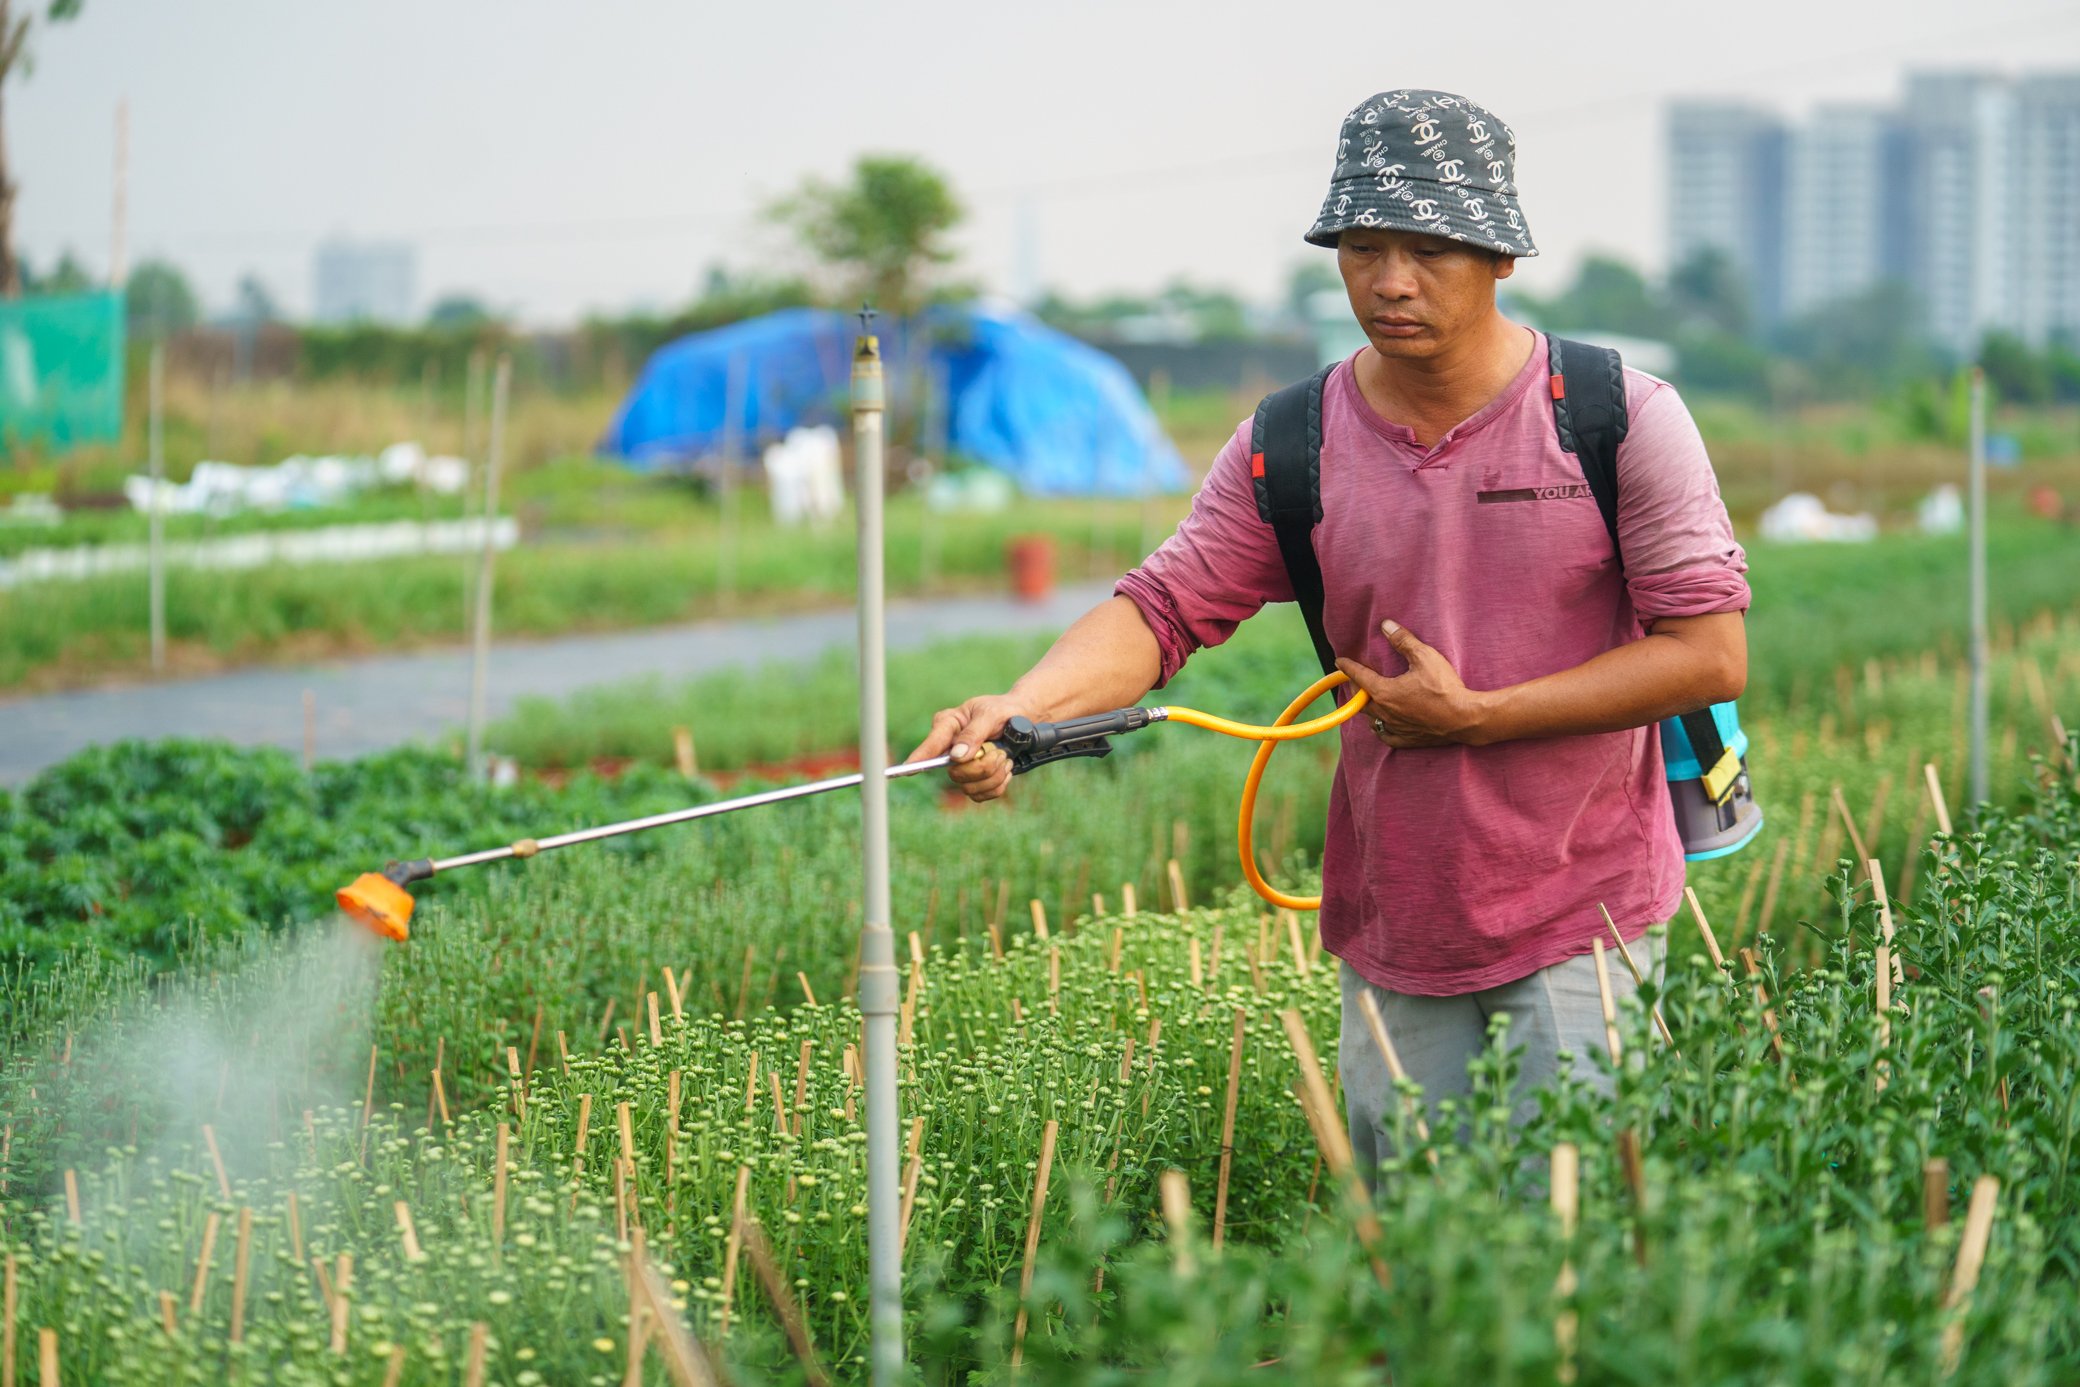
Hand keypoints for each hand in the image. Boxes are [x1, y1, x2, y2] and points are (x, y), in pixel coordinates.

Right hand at [905, 694, 1032, 801]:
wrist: (1022, 720)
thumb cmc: (1003, 711)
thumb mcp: (991, 714)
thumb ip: (974, 733)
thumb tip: (956, 756)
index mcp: (948, 725)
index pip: (931, 744)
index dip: (920, 757)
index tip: (908, 769)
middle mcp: (949, 748)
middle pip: (955, 772)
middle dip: (982, 767)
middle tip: (999, 752)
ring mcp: (960, 767)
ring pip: (968, 787)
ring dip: (994, 775)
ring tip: (1004, 757)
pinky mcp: (972, 781)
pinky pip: (981, 795)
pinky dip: (999, 784)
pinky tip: (1005, 768)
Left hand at [1335, 619, 1491, 748]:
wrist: (1465, 718)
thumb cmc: (1445, 688)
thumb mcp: (1424, 657)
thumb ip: (1403, 640)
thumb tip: (1386, 625)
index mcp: (1384, 692)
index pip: (1359, 676)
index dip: (1348, 667)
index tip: (1340, 661)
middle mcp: (1385, 712)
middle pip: (1360, 700)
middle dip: (1354, 687)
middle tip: (1353, 679)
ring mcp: (1396, 727)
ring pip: (1371, 719)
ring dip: (1366, 708)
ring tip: (1367, 700)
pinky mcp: (1408, 739)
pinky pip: (1386, 736)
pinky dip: (1380, 728)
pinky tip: (1381, 724)